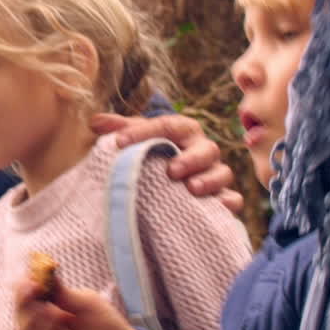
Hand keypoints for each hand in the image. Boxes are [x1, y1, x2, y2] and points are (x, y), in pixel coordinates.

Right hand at [13, 276, 146, 329]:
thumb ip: (63, 293)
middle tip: (32, 284)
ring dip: (26, 315)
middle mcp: (43, 329)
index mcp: (49, 311)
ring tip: (38, 299)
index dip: (25, 287)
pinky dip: (36, 328)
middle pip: (20, 316)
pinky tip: (47, 314)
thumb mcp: (85, 301)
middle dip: (22, 298)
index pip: (28, 299)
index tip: (31, 274)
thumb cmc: (105, 323)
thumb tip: (44, 273)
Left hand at [91, 112, 242, 213]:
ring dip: (209, 180)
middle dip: (190, 159)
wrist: (169, 177)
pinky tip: (219, 208)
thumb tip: (95, 121)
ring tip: (191, 189)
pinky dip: (228, 203)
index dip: (143, 132)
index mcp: (182, 130)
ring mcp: (214, 173)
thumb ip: (119, 129)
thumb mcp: (135, 139)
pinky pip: (233, 199)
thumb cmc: (152, 153)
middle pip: (205, 149)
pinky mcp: (221, 197)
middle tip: (171, 170)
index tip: (119, 142)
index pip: (166, 125)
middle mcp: (202, 149)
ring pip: (223, 172)